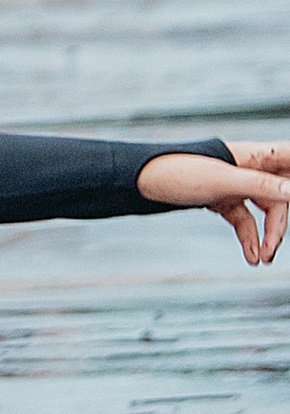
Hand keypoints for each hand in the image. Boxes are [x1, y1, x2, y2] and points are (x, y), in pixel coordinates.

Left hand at [136, 138, 289, 262]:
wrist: (139, 180)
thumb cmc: (176, 171)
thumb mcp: (222, 181)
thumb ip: (260, 185)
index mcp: (253, 155)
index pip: (289, 157)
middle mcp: (247, 167)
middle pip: (281, 194)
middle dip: (280, 223)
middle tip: (274, 246)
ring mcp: (235, 184)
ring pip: (265, 210)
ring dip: (268, 235)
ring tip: (265, 258)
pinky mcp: (222, 198)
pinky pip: (245, 220)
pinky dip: (250, 238)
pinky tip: (252, 257)